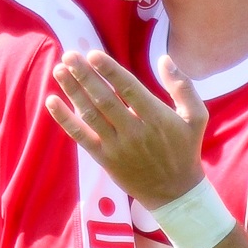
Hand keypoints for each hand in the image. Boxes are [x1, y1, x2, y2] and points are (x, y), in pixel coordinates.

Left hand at [45, 51, 208, 208]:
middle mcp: (135, 131)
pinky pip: (81, 136)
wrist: (175, 193)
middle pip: (105, 99)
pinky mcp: (104, 159)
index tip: (93, 54)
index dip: (110, 71)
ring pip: (90, 115)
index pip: (129, 89)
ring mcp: (117, 146)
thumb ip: (183, 87)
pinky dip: (65, 119)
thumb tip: (165, 59)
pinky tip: (52, 101)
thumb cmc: (185, 149)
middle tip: (69, 55)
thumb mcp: (196, 117)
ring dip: (73, 91)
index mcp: (157, 118)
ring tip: (59, 70)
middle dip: (85, 76)